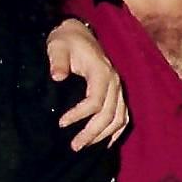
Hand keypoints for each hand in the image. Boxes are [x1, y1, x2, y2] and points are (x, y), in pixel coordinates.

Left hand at [45, 18, 127, 149]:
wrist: (78, 34)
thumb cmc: (66, 41)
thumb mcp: (58, 46)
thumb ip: (58, 60)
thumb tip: (57, 77)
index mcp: (101, 71)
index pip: (96, 101)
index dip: (79, 115)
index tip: (61, 123)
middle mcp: (114, 82)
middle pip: (109, 115)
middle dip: (92, 133)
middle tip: (74, 146)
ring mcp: (118, 89)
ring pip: (118, 119)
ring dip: (103, 136)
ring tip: (84, 146)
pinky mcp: (118, 94)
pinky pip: (123, 117)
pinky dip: (116, 132)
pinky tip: (105, 144)